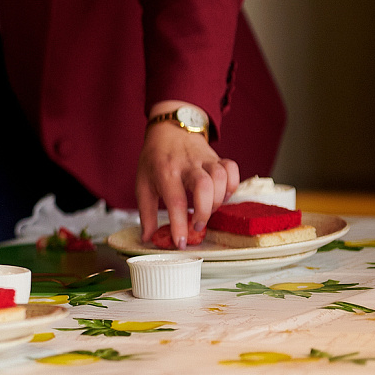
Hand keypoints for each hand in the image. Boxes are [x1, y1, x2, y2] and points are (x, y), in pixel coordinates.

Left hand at [136, 119, 240, 249]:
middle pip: (203, 186)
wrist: (168, 131)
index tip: (181, 243)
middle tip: (198, 226)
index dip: (179, 225)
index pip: (175, 201)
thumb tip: (148, 238)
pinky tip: (223, 195)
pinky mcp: (217, 157)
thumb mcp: (142, 185)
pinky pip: (231, 168)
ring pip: (219, 177)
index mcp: (164, 173)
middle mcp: (186, 165)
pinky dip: (232, 184)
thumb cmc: (154, 161)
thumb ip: (146, 213)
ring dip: (218, 199)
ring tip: (208, 210)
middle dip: (204, 211)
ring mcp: (204, 159)